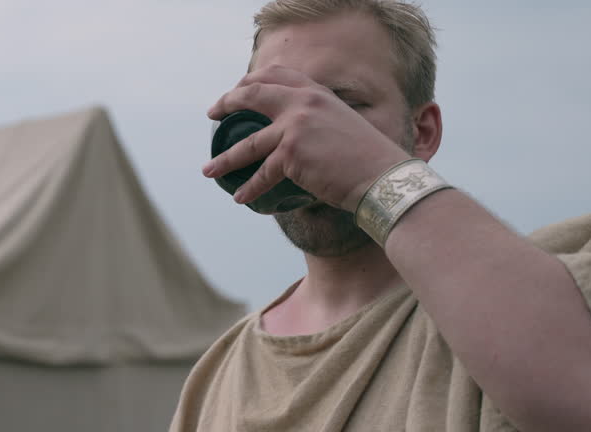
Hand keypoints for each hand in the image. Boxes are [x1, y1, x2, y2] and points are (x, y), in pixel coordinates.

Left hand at [202, 65, 409, 209]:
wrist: (381, 176)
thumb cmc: (364, 157)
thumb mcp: (340, 123)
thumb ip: (315, 121)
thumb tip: (290, 138)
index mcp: (317, 93)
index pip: (276, 74)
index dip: (250, 80)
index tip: (234, 91)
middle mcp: (304, 103)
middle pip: (253, 94)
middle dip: (227, 102)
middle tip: (212, 114)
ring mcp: (296, 127)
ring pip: (248, 143)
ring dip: (224, 159)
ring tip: (208, 170)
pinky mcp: (292, 154)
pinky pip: (262, 173)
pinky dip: (250, 189)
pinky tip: (241, 198)